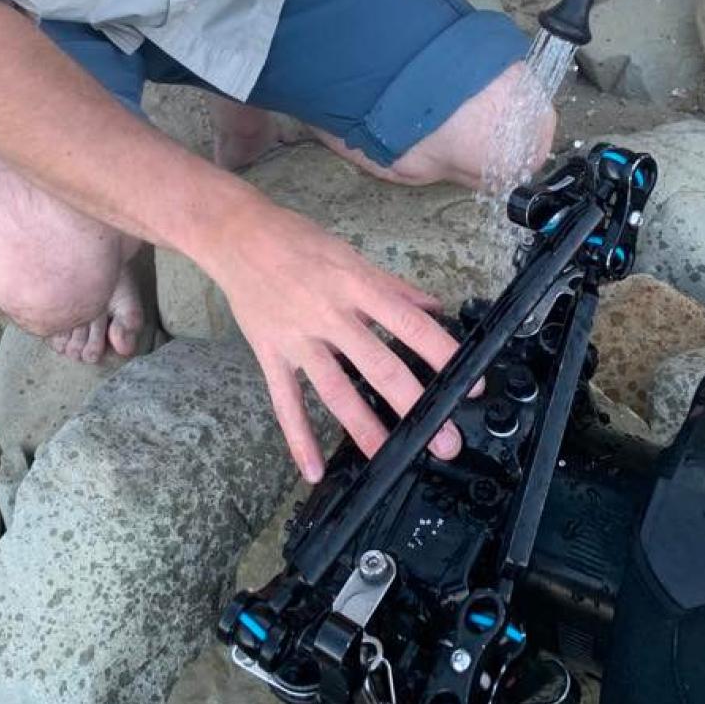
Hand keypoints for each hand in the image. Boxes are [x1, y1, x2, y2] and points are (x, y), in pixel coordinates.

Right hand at [203, 197, 465, 482]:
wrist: (234, 233)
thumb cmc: (295, 239)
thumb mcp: (348, 253)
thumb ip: (391, 286)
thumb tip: (433, 305)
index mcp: (354, 284)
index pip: (409, 323)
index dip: (442, 353)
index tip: (470, 381)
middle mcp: (329, 313)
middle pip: (378, 364)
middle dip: (414, 404)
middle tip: (443, 439)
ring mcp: (297, 337)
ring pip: (335, 390)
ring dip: (364, 428)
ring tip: (390, 458)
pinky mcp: (269, 353)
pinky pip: (286, 402)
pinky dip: (298, 438)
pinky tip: (313, 469)